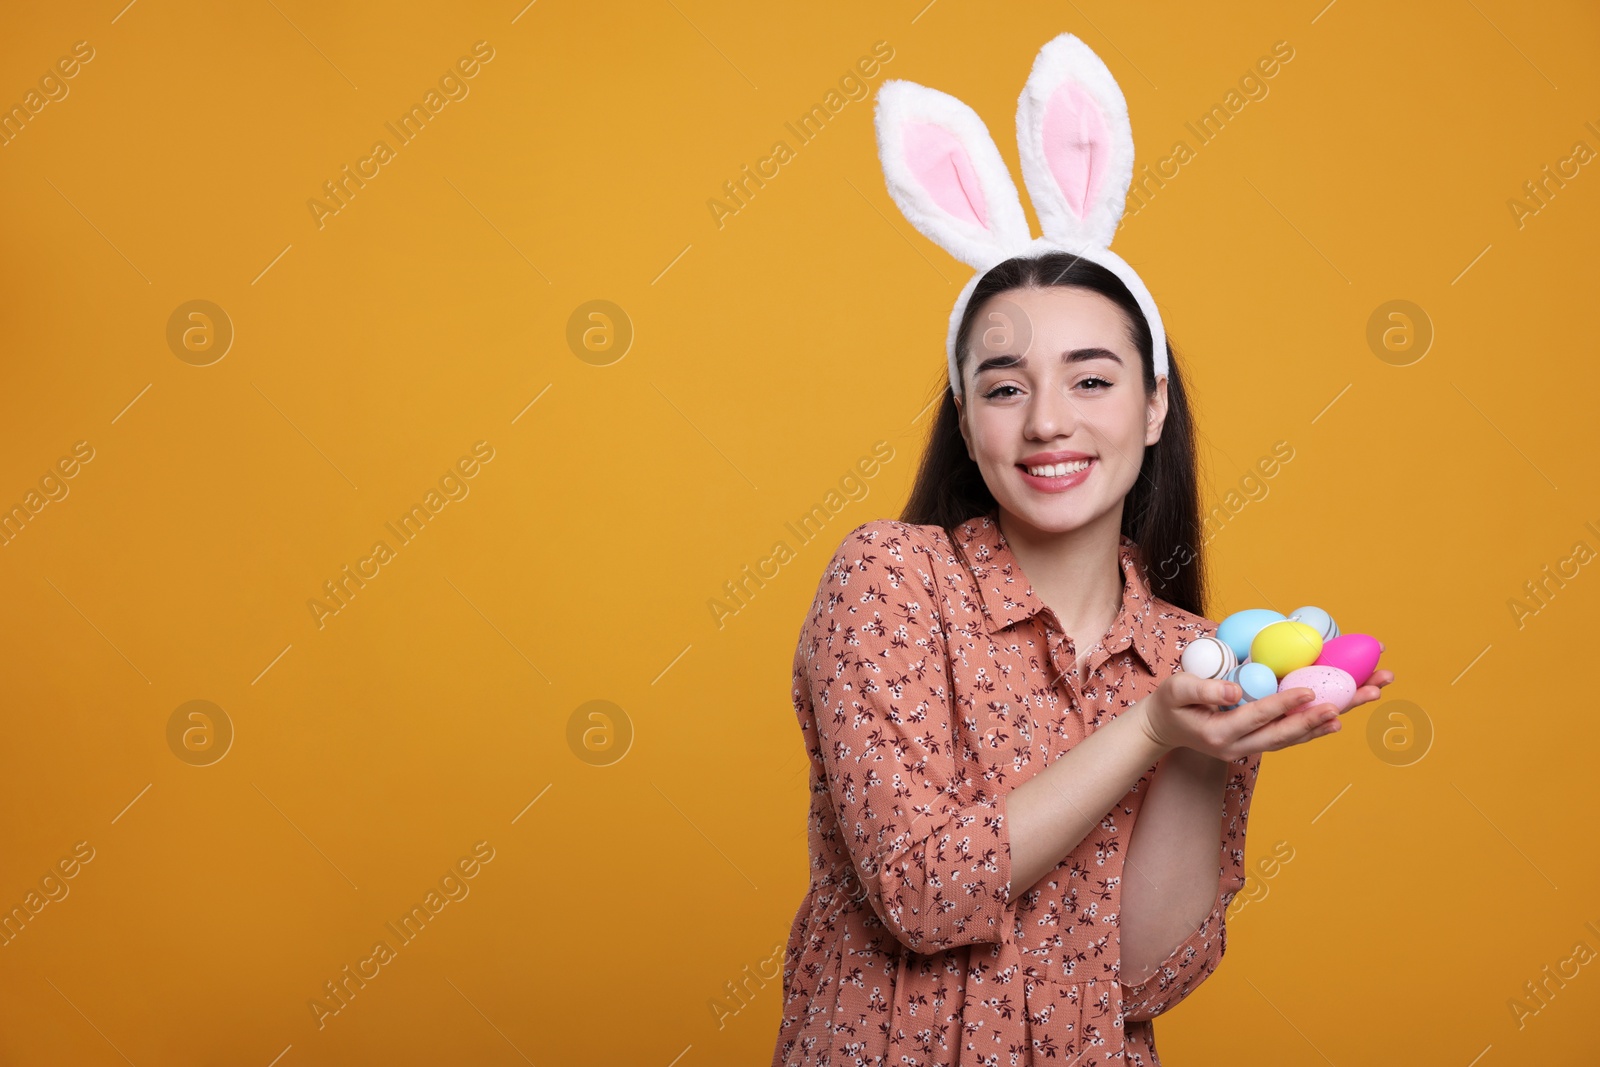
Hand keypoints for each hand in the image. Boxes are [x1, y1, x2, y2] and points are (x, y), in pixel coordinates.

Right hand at [1136, 667, 1396, 760]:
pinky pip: (1292, 736)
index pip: (1259, 717)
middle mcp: (1242, 747)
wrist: (1164, 729)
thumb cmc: (1169, 704)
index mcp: (1222, 734)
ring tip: (1368, 696)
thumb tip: (1236, 688)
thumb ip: (1202, 689)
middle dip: (1329, 711)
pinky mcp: (1259, 742)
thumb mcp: (1175, 690)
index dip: (1285, 704)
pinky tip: (1339, 715)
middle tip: (1364, 693)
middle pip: (1291, 731)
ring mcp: (1252, 747)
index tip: (1310, 690)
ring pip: (1298, 735)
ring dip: (1334, 716)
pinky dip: (1316, 727)